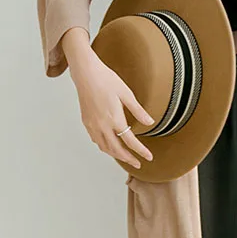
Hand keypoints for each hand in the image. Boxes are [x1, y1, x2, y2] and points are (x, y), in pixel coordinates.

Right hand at [70, 51, 154, 168]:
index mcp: (114, 119)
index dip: (141, 151)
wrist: (86, 73)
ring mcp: (93, 125)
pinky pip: (96, 140)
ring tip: (125, 157)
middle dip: (128, 159)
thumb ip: (138, 110)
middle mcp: (102, 126)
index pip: (130, 141)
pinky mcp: (86, 122)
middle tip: (137, 164)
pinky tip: (109, 145)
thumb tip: (150, 122)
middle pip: (116, 149)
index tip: (148, 157)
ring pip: (104, 147)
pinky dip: (104, 147)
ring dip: (116, 155)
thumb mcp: (127, 94)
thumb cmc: (107, 80)